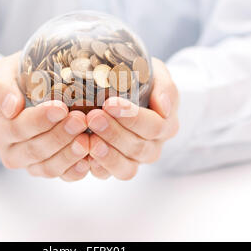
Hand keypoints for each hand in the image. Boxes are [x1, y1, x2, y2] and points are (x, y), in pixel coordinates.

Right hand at [0, 53, 89, 180]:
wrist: (29, 91)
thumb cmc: (18, 79)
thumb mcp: (4, 72)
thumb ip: (2, 86)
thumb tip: (11, 107)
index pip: (16, 129)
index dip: (39, 121)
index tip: (61, 107)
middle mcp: (9, 151)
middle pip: (34, 150)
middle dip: (59, 136)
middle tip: (80, 120)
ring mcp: (29, 164)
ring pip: (47, 167)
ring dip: (69, 155)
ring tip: (87, 139)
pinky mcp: (47, 169)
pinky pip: (61, 175)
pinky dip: (75, 170)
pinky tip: (88, 159)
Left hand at [87, 58, 178, 179]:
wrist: (130, 93)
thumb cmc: (144, 82)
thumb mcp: (158, 76)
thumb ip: (165, 88)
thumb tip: (163, 107)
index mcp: (166, 126)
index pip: (154, 126)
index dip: (132, 117)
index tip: (110, 103)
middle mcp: (152, 147)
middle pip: (137, 147)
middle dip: (114, 133)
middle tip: (93, 117)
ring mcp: (134, 160)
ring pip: (126, 168)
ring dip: (106, 155)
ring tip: (89, 140)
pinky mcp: (114, 166)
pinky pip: (107, 175)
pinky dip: (95, 167)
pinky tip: (83, 155)